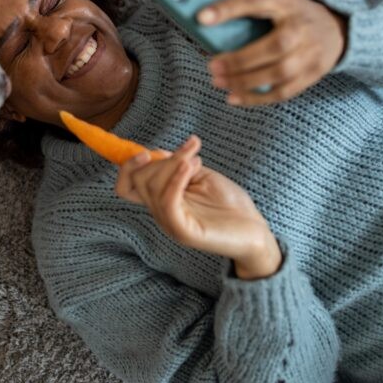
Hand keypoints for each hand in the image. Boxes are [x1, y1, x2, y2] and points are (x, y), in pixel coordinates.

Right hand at [115, 136, 281, 278]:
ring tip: (198, 159)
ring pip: (153, 187)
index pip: (126, 186)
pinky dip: (177, 178)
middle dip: (162, 158)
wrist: (256, 231)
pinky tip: (192, 166)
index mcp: (161, 201)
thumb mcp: (199, 176)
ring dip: (174, 163)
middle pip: (140, 180)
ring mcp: (171, 224)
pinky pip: (168, 201)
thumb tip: (157, 152)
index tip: (147, 151)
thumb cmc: (230, 205)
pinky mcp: (184, 232)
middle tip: (191, 150)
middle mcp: (161, 214)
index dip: (128, 167)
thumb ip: (178, 165)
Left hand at [198, 0, 346, 105]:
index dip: (228, 9)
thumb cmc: (295, 11)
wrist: (337, 29)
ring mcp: (309, 54)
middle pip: (272, 47)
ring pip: (277, 73)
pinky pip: (283, 92)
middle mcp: (300, 28)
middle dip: (239, 60)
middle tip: (211, 65)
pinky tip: (234, 98)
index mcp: (285, 3)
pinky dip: (257, 99)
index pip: (256, 3)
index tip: (201, 17)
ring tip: (218, 82)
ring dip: (245, 82)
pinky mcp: (311, 75)